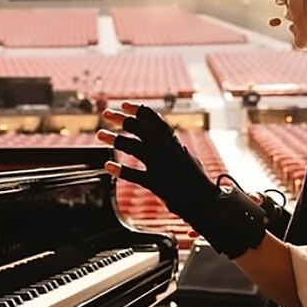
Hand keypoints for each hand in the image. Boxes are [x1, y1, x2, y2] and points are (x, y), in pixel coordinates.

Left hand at [98, 101, 215, 216]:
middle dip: (121, 119)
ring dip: (114, 139)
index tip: (124, 104)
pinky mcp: (157, 183)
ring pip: (133, 147)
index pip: (154, 120)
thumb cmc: (196, 181)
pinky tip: (108, 166)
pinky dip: (120, 170)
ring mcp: (161, 166)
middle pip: (140, 129)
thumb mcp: (184, 157)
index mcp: (173, 143)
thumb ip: (171, 146)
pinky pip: (135, 175)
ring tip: (100, 134)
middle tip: (106, 113)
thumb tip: (163, 136)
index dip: (138, 110)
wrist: (206, 202)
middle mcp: (166, 150)